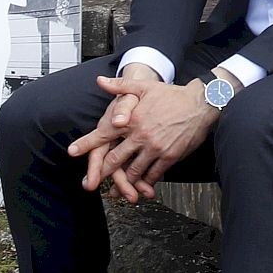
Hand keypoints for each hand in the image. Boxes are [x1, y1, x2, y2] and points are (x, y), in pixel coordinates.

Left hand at [84, 75, 221, 202]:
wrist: (200, 103)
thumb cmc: (171, 95)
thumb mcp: (144, 86)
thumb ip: (120, 86)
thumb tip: (100, 81)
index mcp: (132, 119)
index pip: (104, 133)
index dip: (86, 143)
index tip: (72, 152)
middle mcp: (141, 135)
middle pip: (115, 158)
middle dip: (101, 172)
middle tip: (90, 182)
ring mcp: (155, 148)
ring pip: (134, 170)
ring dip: (123, 182)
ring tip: (115, 190)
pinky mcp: (169, 157)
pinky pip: (154, 174)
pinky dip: (145, 182)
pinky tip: (141, 187)